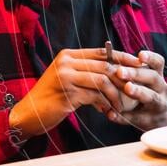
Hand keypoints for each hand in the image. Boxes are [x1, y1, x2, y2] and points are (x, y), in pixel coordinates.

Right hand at [8, 47, 141, 140]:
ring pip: (102, 80)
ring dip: (114, 94)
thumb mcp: (68, 79)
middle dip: (123, 77)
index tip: (139, 64)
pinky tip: (108, 111)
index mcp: (68, 55)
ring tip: (120, 105)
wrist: (28, 114)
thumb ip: (87, 72)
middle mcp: (66, 62)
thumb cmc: (51, 98)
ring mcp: (66, 76)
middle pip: (104, 65)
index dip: (122, 57)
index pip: (102, 51)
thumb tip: (116, 71)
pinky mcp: (67, 92)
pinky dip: (104, 104)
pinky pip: (94, 96)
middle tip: (135, 88)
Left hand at [109, 50, 166, 131]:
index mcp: (157, 76)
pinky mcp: (150, 120)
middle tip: (120, 71)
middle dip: (137, 73)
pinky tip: (111, 114)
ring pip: (151, 97)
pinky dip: (122, 117)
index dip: (150, 58)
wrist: (162, 121)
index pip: (158, 63)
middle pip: (153, 78)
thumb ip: (131, 72)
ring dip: (138, 91)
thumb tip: (107, 59)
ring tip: (127, 88)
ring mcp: (159, 105)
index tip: (140, 54)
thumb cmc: (148, 94)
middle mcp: (161, 88)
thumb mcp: (146, 82)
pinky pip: (136, 118)